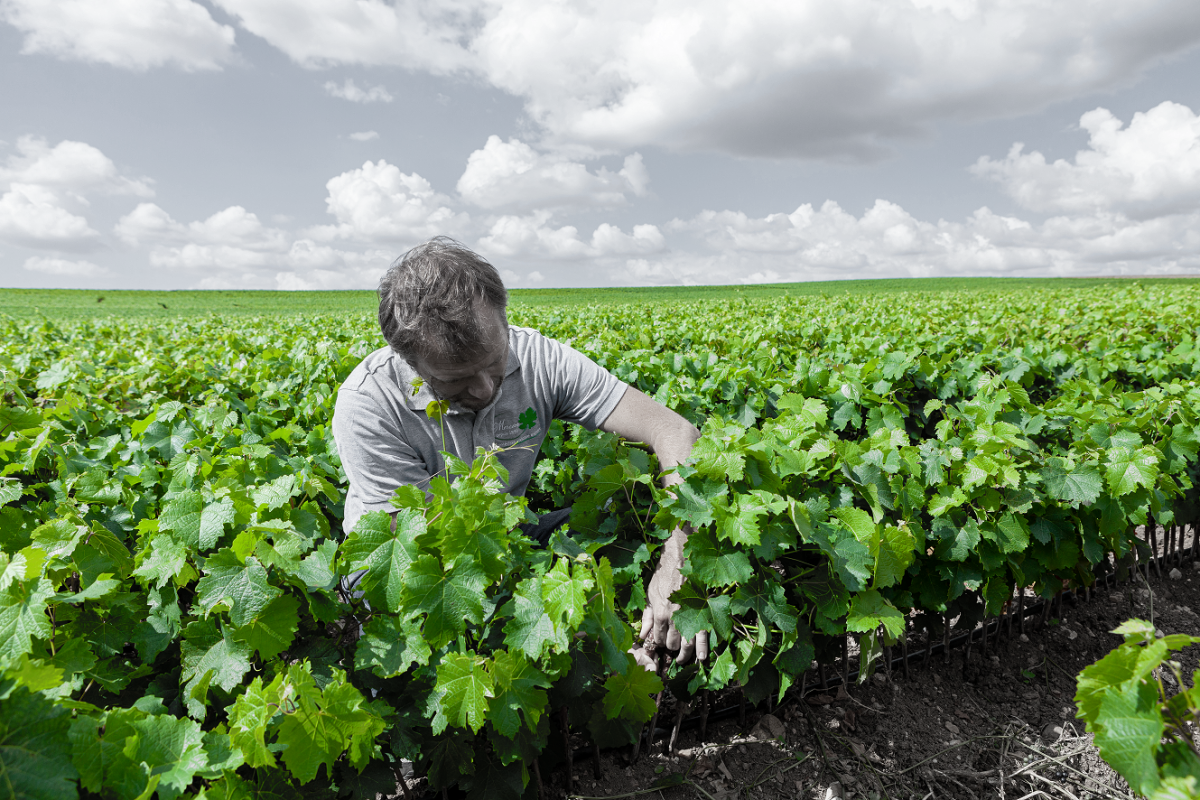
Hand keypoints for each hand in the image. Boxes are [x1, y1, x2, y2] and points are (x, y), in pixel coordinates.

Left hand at [637, 533, 708, 666]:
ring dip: (684, 655)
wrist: (681, 561)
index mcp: (660, 614)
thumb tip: (642, 635)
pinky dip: (702, 649)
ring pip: (687, 645)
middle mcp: (674, 619)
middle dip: (671, 648)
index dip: (658, 643)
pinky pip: (703, 636)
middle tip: (671, 646)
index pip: (658, 638)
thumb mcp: (650, 594)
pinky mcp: (703, 614)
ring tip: (683, 660)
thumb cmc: (663, 576)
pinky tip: (701, 658)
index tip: (660, 641)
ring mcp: (689, 618)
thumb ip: (646, 616)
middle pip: (672, 644)